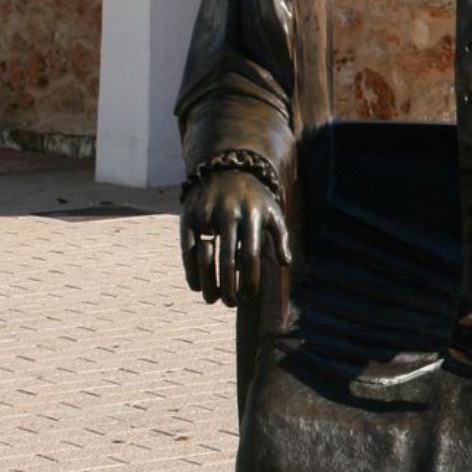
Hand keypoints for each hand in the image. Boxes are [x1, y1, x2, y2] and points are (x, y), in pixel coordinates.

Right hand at [179, 171, 290, 306]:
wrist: (226, 168)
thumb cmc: (254, 198)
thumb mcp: (273, 212)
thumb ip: (281, 237)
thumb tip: (284, 264)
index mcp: (252, 216)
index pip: (251, 256)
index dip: (249, 280)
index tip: (248, 297)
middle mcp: (229, 214)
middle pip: (229, 260)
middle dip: (229, 287)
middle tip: (230, 304)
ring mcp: (207, 214)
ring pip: (206, 256)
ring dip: (208, 283)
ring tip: (212, 299)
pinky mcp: (189, 215)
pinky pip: (188, 248)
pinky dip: (190, 269)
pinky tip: (195, 285)